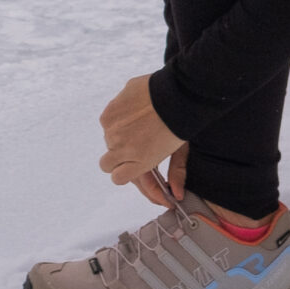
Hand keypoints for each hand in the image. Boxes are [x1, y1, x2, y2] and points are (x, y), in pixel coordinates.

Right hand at [98, 74, 185, 200]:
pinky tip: (134, 115)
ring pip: (108, 140)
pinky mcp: (110, 111)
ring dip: (119, 138)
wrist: (178, 92)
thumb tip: (177, 196)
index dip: (127, 173)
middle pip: (108, 163)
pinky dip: (117, 120)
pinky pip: (108, 121)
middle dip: (120, 159)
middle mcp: (121, 148)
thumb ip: (176, 174)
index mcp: (138, 162)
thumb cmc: (181, 122)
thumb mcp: (181, 151)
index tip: (136, 169)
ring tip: (138, 128)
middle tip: (135, 148)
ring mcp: (113, 129)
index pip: (118, 178)